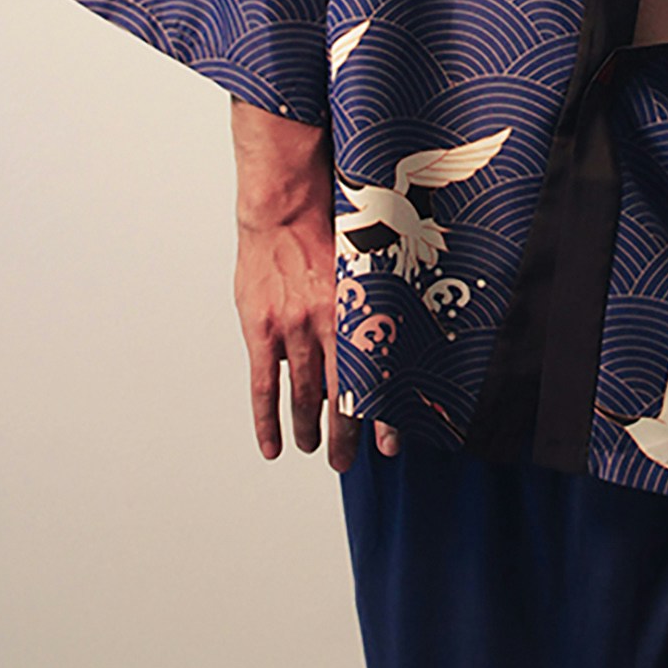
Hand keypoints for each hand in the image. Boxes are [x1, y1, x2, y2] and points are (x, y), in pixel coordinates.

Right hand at [229, 98, 398, 469]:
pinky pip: (264, 385)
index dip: (382, 416)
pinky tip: (272, 445)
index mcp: (359, 312)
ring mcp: (291, 330)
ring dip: (309, 429)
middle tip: (346, 462)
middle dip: (344, 436)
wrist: (284, 205)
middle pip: (338, 396)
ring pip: (303, 395)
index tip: (391, 446)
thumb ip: (380, 299)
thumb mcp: (370, 262)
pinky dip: (266, 419)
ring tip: (314, 449)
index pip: (374, 378)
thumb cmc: (330, 224)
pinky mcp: (260, 328)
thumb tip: (407, 322)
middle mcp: (327, 326)